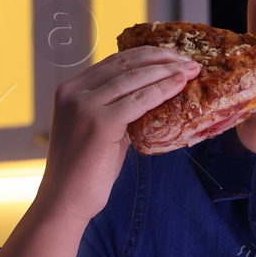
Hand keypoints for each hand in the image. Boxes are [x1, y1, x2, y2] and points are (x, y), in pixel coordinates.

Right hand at [35, 47, 200, 224]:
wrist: (64, 201)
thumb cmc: (83, 171)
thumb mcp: (99, 130)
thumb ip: (117, 109)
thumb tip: (151, 96)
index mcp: (70, 89)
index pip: (114, 62)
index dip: (146, 55)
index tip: (172, 56)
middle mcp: (73, 92)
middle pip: (125, 65)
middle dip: (161, 58)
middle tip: (188, 59)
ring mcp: (84, 106)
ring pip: (134, 79)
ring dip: (167, 71)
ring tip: (190, 69)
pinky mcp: (99, 123)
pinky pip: (139, 100)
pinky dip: (162, 90)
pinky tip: (179, 85)